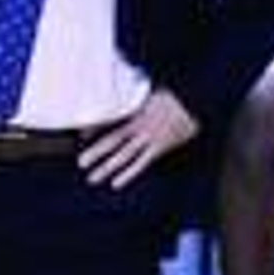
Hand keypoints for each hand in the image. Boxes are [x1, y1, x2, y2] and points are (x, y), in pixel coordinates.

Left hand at [78, 88, 199, 188]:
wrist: (193, 100)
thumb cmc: (172, 95)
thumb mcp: (150, 92)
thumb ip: (136, 98)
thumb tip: (125, 90)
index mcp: (133, 110)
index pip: (109, 120)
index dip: (94, 128)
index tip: (81, 136)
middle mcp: (137, 124)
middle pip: (112, 140)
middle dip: (95, 152)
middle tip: (80, 164)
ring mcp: (148, 136)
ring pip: (123, 154)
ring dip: (106, 167)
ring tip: (92, 178)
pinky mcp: (160, 146)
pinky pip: (142, 162)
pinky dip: (128, 173)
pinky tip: (116, 183)